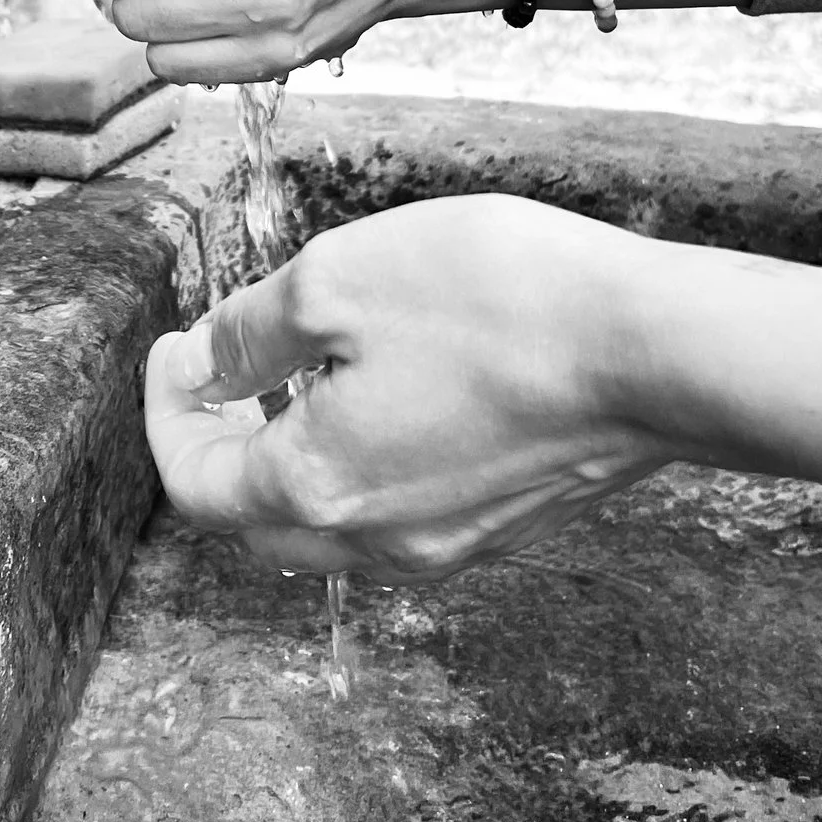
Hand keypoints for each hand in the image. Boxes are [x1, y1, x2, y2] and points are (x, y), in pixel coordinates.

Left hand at [145, 196, 676, 580]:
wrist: (657, 350)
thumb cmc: (497, 302)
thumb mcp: (336, 279)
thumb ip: (249, 330)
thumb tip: (203, 361)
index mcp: (314, 487)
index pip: (192, 481)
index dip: (164, 409)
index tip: (175, 344)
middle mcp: (375, 541)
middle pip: (253, 518)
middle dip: (218, 445)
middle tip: (221, 367)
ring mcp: (447, 542)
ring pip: (329, 522)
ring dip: (290, 456)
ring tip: (301, 371)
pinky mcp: (503, 521)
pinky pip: (400, 508)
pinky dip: (362, 460)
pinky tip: (388, 389)